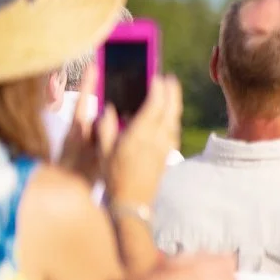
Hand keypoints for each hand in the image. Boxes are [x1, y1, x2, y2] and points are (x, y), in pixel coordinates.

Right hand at [106, 76, 182, 208]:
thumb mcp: (104, 151)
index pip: (154, 107)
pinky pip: (174, 131)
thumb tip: (108, 109)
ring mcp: (165, 148)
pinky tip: (169, 116)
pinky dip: (173, 118)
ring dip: (175, 104)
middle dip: (172, 92)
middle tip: (171, 79)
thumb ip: (106, 128)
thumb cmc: (114, 177)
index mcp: (139, 136)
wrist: (133, 202)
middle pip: (170, 110)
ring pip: (175, 120)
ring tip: (172, 92)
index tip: (158, 77)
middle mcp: (156, 140)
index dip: (158, 90)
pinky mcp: (168, 155)